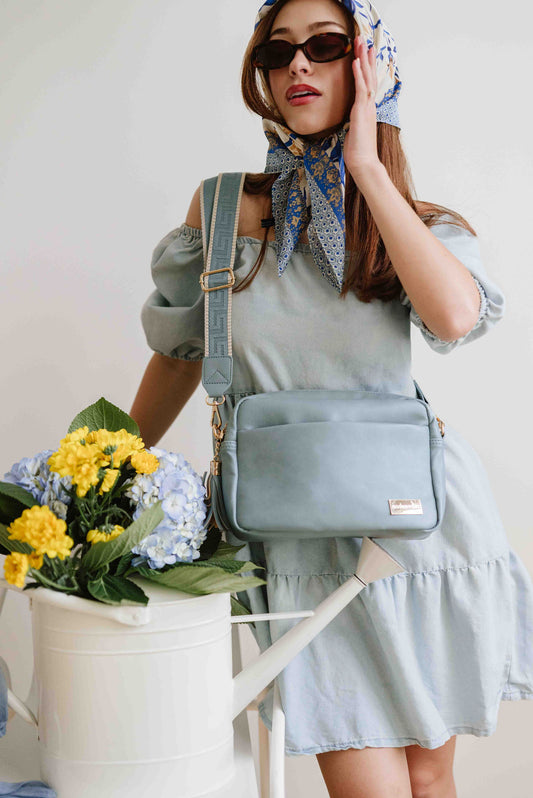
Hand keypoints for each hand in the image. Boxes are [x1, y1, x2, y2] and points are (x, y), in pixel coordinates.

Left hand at [343, 35, 381, 179]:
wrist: (363, 163)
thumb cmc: (358, 151)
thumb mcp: (353, 132)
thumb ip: (353, 122)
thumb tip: (349, 121)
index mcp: (367, 109)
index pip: (368, 83)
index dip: (367, 67)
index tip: (365, 52)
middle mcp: (369, 105)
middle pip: (369, 75)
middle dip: (366, 56)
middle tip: (363, 39)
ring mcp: (366, 107)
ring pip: (366, 77)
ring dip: (363, 58)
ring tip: (360, 42)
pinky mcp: (361, 111)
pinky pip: (360, 88)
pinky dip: (358, 73)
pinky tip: (355, 60)